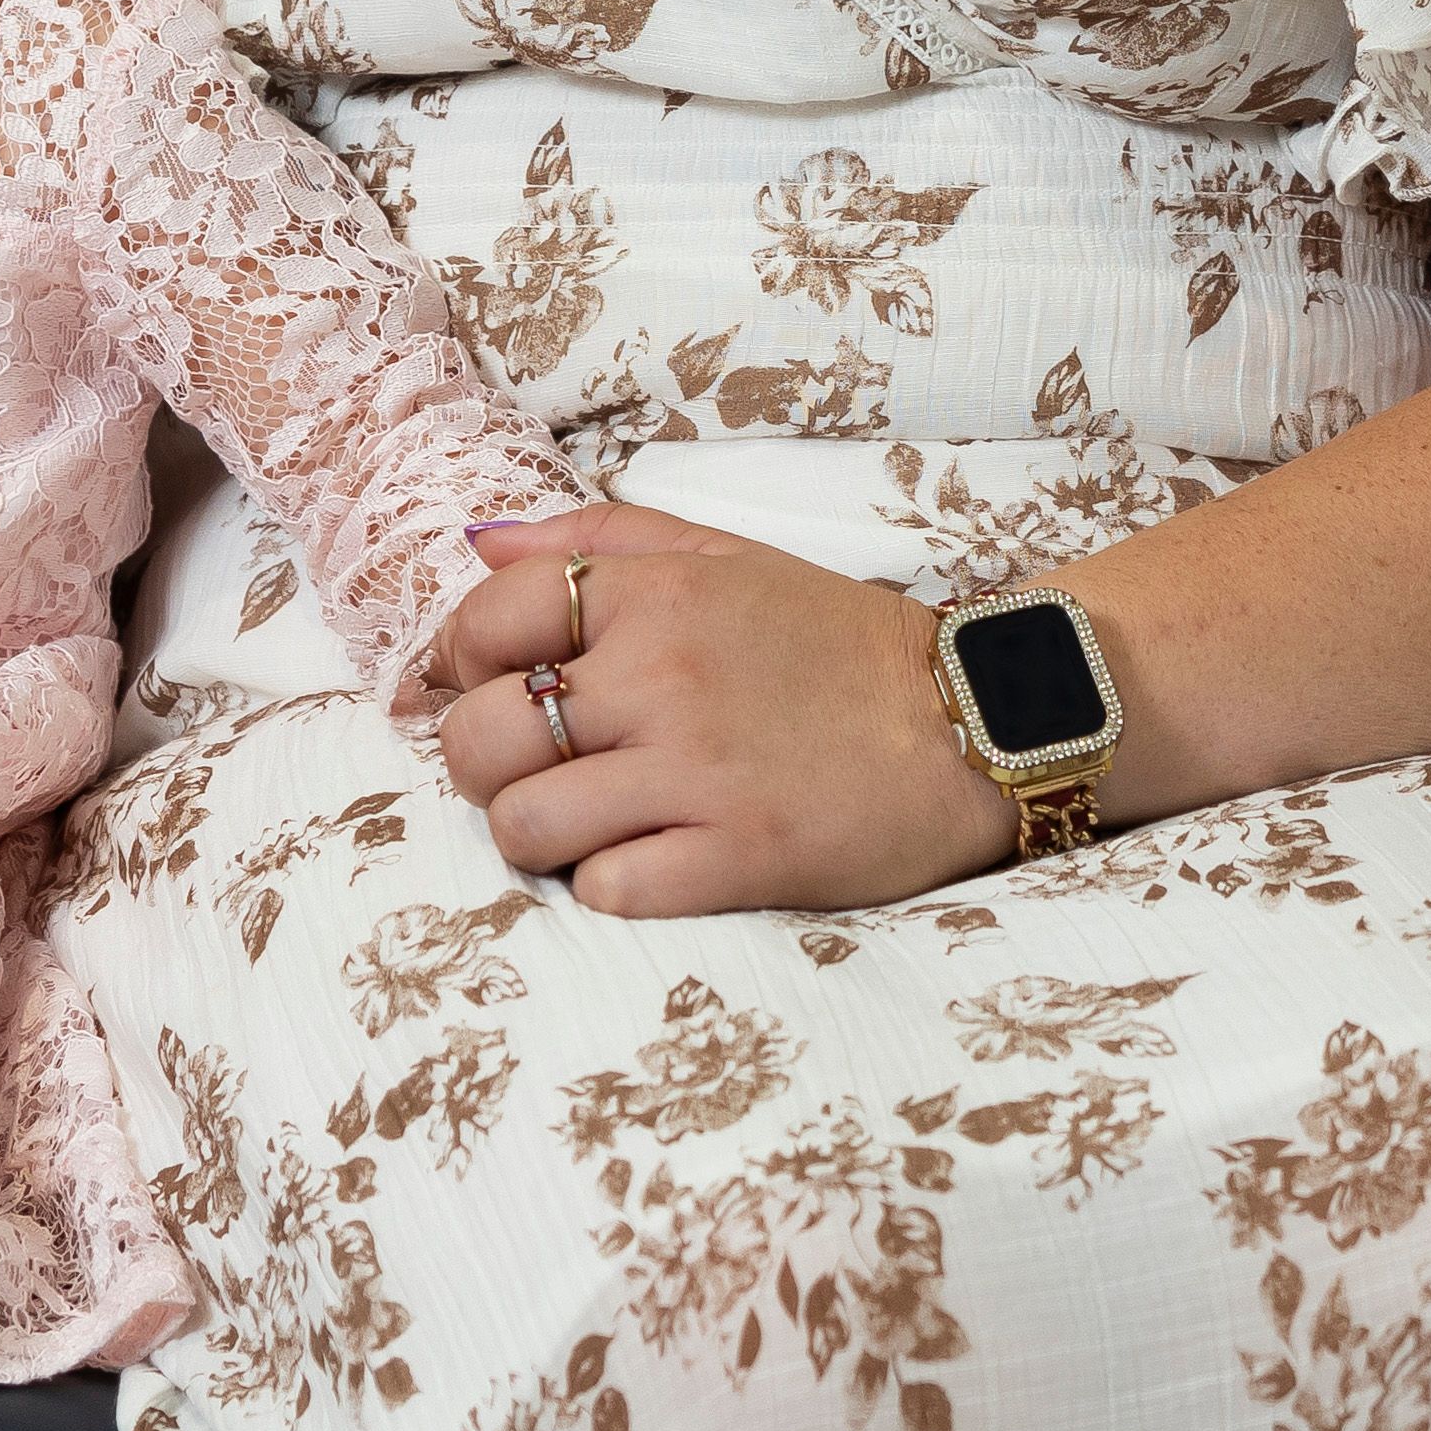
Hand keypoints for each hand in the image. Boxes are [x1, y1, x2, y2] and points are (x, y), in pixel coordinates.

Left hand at [421, 505, 1013, 916]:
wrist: (972, 720)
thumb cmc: (836, 645)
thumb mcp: (725, 557)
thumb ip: (599, 539)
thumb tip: (476, 542)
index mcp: (657, 594)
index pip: (488, 616)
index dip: (458, 660)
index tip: (480, 686)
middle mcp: (664, 676)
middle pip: (480, 735)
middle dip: (484, 762)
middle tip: (533, 768)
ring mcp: (697, 771)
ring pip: (524, 824)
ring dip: (540, 835)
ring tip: (588, 825)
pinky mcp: (737, 856)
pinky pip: (605, 891)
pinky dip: (609, 887)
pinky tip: (647, 862)